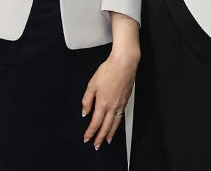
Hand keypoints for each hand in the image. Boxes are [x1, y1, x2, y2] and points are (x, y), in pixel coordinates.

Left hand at [81, 15, 139, 149]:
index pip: (95, 123)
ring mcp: (120, 105)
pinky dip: (117, 124)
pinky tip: (116, 125)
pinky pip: (121, 117)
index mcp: (102, 104)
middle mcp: (112, 107)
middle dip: (100, 137)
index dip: (90, 132)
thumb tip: (85, 112)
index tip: (87, 139)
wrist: (124, 64)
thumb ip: (87, 100)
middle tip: (97, 146)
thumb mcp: (92, 84)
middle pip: (106, 127)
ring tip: (107, 141)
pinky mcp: (126, 100)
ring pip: (115, 124)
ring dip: (110, 133)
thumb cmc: (108, 71)